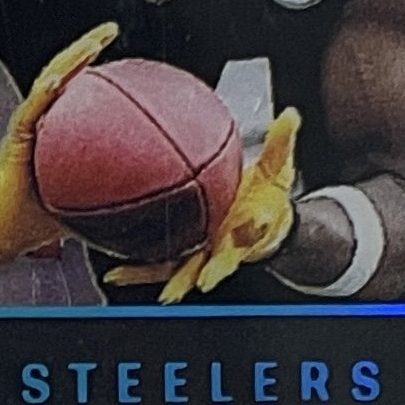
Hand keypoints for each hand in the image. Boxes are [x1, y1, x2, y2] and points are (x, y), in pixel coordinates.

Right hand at [0, 21, 117, 262]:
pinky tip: (60, 78)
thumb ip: (117, 191)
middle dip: (87, 46)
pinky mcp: (16, 138)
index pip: (81, 86)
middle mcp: (43, 119)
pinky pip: (32, 109)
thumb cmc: (42, 215)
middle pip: (65, 72)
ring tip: (92, 42)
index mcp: (60, 129)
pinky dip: (46, 91)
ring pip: (49, 81)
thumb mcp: (89, 201)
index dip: (97, 63)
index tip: (122, 47)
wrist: (2, 229)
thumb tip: (161, 200)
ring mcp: (28, 125)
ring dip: (71, 59)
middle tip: (109, 30)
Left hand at [107, 108, 300, 302]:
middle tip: (205, 280)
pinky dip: (137, 272)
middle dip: (212, 270)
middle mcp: (228, 244)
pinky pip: (159, 265)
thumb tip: (291, 115)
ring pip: (185, 271)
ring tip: (152, 289)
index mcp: (252, 222)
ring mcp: (205, 254)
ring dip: (170, 282)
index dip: (255, 226)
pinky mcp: (186, 257)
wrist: (265, 224)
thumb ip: (281, 145)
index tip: (253, 223)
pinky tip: (113, 273)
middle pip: (220, 261)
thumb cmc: (268, 196)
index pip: (256, 226)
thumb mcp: (278, 169)